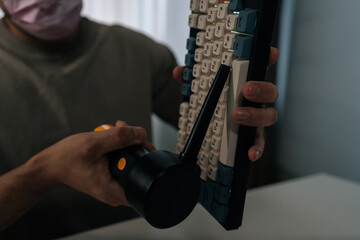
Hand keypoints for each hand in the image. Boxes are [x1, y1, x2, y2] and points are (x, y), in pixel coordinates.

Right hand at [29, 124, 147, 206]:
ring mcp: (113, 185)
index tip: (138, 142)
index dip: (146, 157)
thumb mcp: (94, 144)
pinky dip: (118, 148)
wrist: (50, 165)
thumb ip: (120, 138)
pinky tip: (109, 139)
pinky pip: (121, 161)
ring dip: (125, 144)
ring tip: (113, 132)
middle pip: (139, 167)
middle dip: (134, 145)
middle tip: (123, 132)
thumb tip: (141, 133)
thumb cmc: (66, 158)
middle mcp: (115, 192)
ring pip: (130, 162)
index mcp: (114, 192)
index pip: (144, 177)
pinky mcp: (109, 177)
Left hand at [172, 47, 279, 161]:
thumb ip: (192, 79)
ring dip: (256, 115)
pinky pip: (260, 143)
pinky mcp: (253, 137)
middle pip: (271, 92)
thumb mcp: (201, 88)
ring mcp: (257, 119)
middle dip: (262, 89)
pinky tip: (249, 153)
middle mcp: (256, 101)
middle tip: (247, 89)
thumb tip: (179, 72)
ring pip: (269, 116)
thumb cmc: (214, 101)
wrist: (213, 127)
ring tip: (237, 115)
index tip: (271, 53)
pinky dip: (257, 148)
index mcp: (246, 83)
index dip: (269, 58)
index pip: (261, 68)